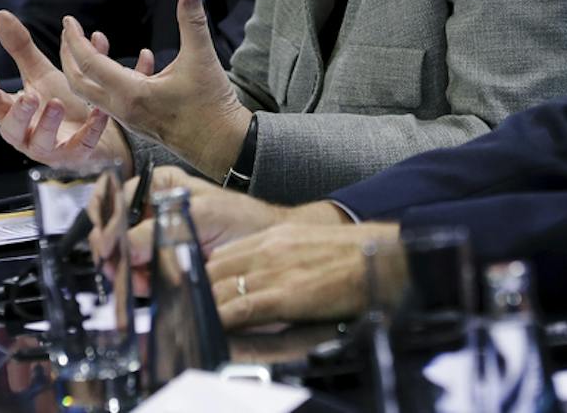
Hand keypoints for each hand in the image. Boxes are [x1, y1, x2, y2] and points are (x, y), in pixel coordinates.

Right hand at [0, 10, 131, 168]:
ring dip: (49, 123)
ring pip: (44, 143)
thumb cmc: (62, 106)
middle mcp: (29, 135)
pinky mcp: (77, 156)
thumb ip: (21, 49)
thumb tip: (1, 15)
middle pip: (13, 130)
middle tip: (28, 96)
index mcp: (16, 114)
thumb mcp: (41, 76)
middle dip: (20, 114)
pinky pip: (82, 146)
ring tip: (56, 103)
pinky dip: (91, 128)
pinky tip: (99, 111)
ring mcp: (52, 149)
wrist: (98, 136)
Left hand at [61, 0, 249, 180]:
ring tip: (95, 41)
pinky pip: (112, 99)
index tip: (68, 20)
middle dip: (69, 55)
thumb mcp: (202, 58)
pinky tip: (144, 59)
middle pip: (79, 82)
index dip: (75, 39)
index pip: (89, 64)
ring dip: (88, 67)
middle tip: (69, 31)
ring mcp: (128, 119)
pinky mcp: (138, 123)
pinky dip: (113, 77)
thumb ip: (192, 21)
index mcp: (132, 94)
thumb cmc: (212, 107)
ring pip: (93, 93)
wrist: (222, 147)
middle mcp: (123, 109)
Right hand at [122, 166, 294, 273]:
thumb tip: (122, 248)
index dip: (105, 221)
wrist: (268, 250)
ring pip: (121, 255)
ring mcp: (153, 238)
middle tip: (120, 271)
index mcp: (156, 185)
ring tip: (142, 282)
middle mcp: (150, 209)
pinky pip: (136, 273)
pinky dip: (137, 283)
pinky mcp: (159, 264)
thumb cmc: (242, 221)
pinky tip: (148, 287)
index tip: (107, 247)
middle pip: (112, 229)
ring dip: (125, 271)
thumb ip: (159, 228)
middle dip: (113, 252)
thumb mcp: (201, 216)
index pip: (115, 197)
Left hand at [206, 219, 400, 328]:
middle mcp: (266, 250)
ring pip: (221, 290)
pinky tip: (216, 328)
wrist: (377, 259)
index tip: (197, 289)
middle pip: (214, 272)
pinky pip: (241, 309)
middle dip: (199, 292)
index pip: (221, 256)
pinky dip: (223, 320)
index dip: (204, 275)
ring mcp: (273, 271)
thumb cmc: (349, 255)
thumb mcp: (305, 242)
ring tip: (197, 322)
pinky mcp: (284, 295)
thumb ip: (277, 254)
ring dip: (206, 308)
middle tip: (190, 309)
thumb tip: (257, 272)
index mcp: (272, 237)